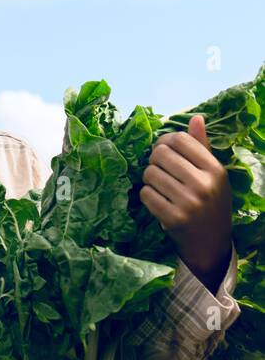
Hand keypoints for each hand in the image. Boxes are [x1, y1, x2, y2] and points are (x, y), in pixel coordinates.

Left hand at [138, 114, 232, 289]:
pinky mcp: (173, 218)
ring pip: (149, 173)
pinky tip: (159, 201)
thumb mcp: (212, 174)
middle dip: (154, 160)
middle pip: (159, 154)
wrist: (210, 241)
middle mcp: (203, 184)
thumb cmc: (210, 201)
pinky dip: (147, 196)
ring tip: (161, 187)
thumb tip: (196, 118)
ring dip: (150, 179)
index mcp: (214, 169)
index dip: (165, 141)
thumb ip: (201, 146)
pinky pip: (145, 194)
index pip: (179, 140)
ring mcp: (188, 202)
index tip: (164, 150)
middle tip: (160, 170)